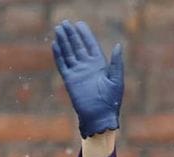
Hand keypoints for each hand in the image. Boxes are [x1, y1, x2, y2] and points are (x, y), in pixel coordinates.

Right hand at [51, 20, 123, 137]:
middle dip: (71, 35)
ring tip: (58, 29)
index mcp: (100, 65)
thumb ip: (116, 63)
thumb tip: (118, 45)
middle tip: (65, 23)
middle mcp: (88, 67)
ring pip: (69, 53)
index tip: (79, 24)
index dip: (85, 34)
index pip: (90, 45)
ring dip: (63, 42)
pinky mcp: (70, 80)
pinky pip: (63, 65)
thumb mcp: (116, 80)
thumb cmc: (111, 101)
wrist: (100, 117)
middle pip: (77, 46)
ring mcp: (78, 73)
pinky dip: (58, 55)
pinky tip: (55, 45)